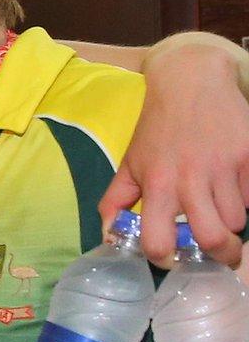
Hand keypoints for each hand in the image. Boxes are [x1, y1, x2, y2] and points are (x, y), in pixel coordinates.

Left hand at [102, 34, 248, 265]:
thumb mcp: (130, 162)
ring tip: (222, 208)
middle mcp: (191, 179)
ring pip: (239, 219)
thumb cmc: (158, 128)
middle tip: (220, 255)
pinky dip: (246, 198)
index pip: (159, 241)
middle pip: (213, 238)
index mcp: (157, 184)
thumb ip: (116, 200)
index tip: (172, 257)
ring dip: (232, 222)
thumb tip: (107, 235)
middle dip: (220, 255)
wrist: (192, 83)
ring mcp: (224, 167)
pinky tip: (234, 186)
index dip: (165, 258)